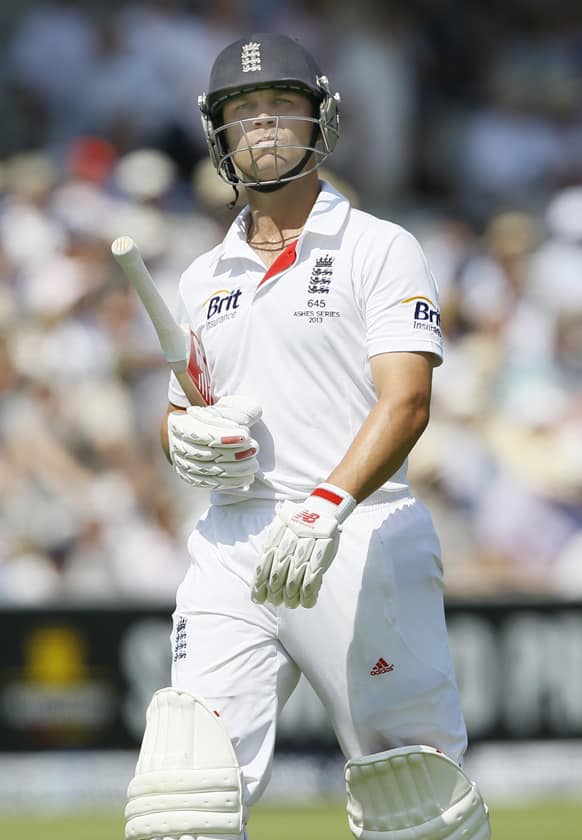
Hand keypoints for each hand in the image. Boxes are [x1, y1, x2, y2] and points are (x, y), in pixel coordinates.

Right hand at [168, 395, 261, 489]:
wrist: (200, 431)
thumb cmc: (217, 416)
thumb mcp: (229, 406)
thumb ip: (240, 410)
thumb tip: (250, 418)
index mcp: (181, 423)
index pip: (200, 433)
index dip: (223, 436)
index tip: (245, 435)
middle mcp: (177, 445)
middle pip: (206, 454)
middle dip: (233, 453)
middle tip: (254, 448)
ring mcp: (182, 464)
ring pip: (208, 472)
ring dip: (234, 470)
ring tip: (254, 464)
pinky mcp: (191, 477)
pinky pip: (209, 484)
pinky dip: (229, 482)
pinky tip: (246, 478)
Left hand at [252, 483, 356, 608]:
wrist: (321, 510)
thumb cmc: (297, 525)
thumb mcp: (279, 530)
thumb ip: (271, 551)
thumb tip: (260, 580)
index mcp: (276, 536)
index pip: (263, 565)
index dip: (260, 584)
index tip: (259, 598)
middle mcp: (288, 543)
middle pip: (278, 575)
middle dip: (275, 593)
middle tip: (276, 601)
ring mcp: (306, 549)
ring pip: (294, 580)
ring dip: (291, 597)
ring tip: (291, 604)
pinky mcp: (322, 554)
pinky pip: (312, 579)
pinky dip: (308, 594)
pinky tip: (306, 600)